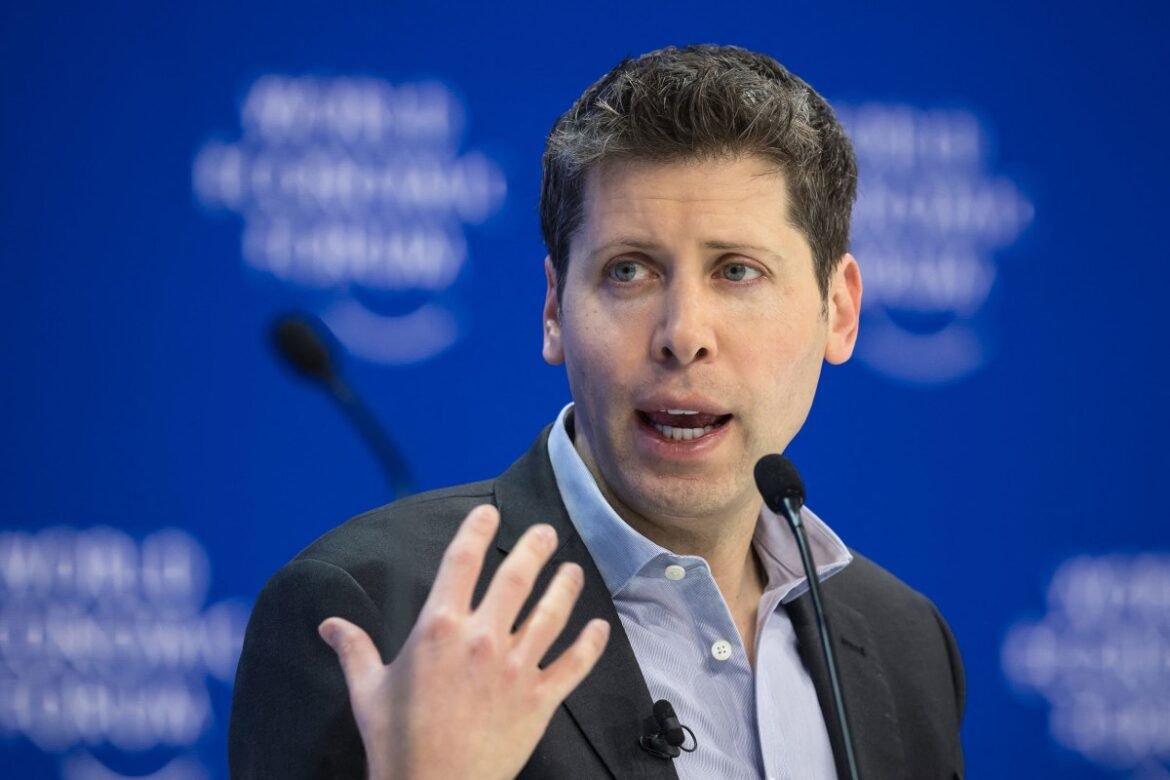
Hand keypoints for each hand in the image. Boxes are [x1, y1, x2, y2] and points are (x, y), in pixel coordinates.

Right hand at [318, 504, 610, 779]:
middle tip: (547, 533)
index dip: (476, 529)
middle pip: (516, 577)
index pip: (461, 561)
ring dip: (565, 586)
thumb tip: (328, 624)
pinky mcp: (539, 699)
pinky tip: (600, 626)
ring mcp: (516, 668)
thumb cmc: (396, 741)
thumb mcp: (368, 691)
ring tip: (573, 570)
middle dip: (535, 548)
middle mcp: (482, 638)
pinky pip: (573, 664)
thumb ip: (353, 649)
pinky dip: (590, 643)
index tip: (490, 511)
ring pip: (551, 613)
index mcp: (439, 628)